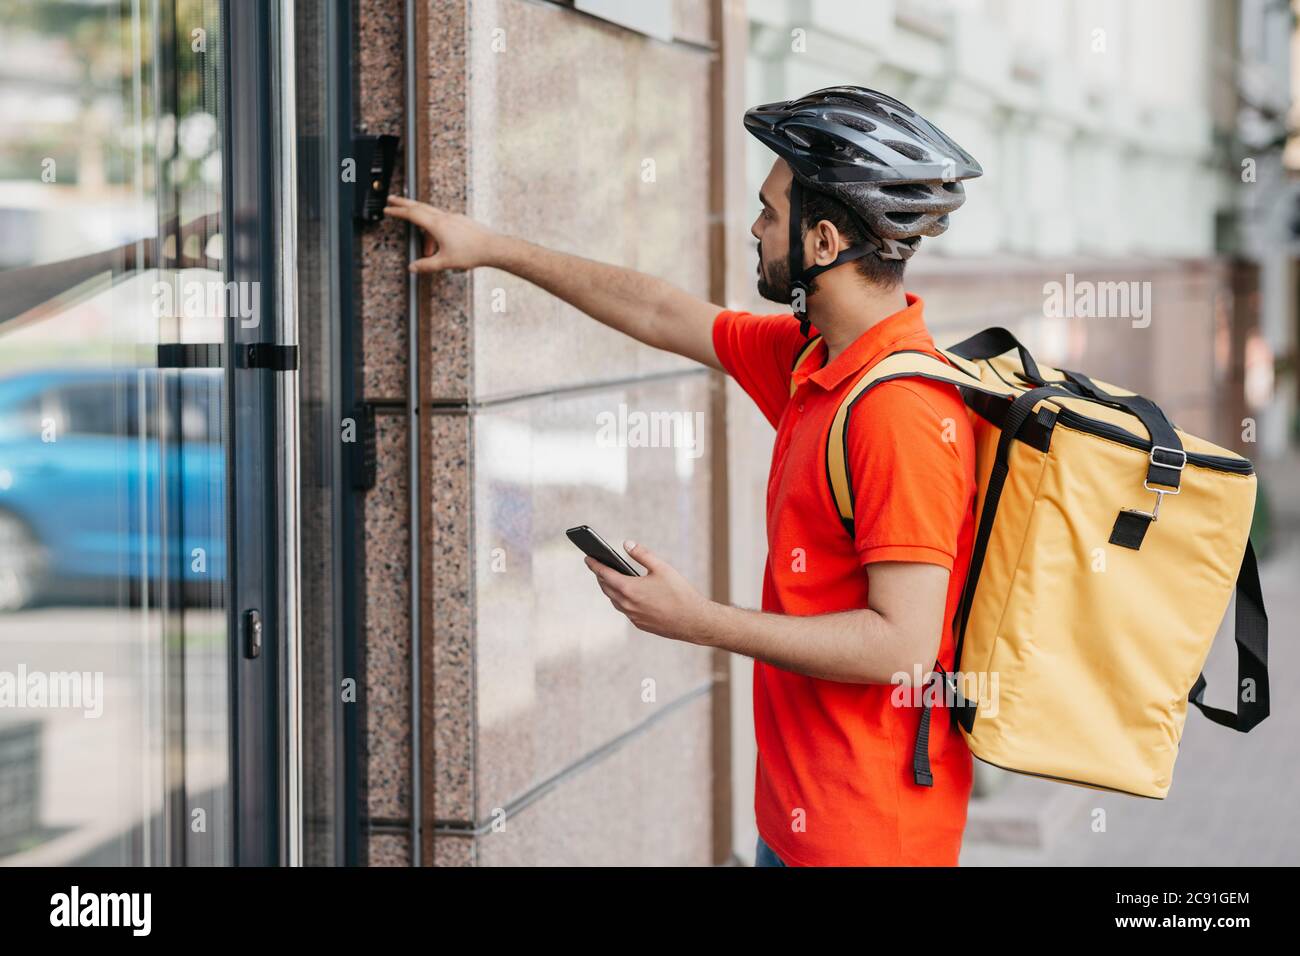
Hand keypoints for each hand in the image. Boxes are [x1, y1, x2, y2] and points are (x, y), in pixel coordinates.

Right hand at [383, 196, 498, 271]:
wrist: (493, 247)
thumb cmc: (471, 253)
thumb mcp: (445, 262)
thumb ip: (426, 265)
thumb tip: (413, 268)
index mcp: (437, 225)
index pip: (412, 214)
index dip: (398, 211)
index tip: (387, 208)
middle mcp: (445, 217)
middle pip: (419, 206)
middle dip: (404, 203)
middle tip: (392, 199)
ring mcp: (454, 217)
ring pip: (432, 216)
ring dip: (424, 227)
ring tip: (428, 251)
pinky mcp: (462, 221)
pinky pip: (443, 221)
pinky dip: (436, 228)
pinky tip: (440, 243)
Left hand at [584, 541, 715, 644]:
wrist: (693, 621)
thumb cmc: (680, 593)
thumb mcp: (662, 568)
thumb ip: (642, 554)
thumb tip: (626, 544)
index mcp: (629, 588)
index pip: (604, 574)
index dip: (594, 565)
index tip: (587, 557)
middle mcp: (627, 604)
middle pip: (606, 588)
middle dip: (600, 576)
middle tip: (598, 566)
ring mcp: (632, 616)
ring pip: (614, 600)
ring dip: (610, 589)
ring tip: (610, 579)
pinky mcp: (639, 624)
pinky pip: (625, 610)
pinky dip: (622, 600)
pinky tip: (628, 594)